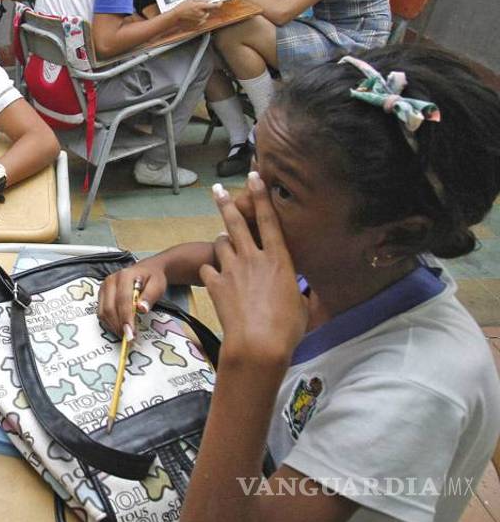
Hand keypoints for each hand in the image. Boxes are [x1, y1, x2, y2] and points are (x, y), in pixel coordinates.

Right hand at [98, 258, 168, 336]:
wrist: (146, 270)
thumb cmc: (152, 278)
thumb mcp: (158, 285)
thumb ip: (150, 296)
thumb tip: (141, 309)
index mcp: (124, 276)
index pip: (122, 300)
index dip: (126, 318)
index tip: (130, 333)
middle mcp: (110, 281)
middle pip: (109, 308)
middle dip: (118, 326)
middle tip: (129, 338)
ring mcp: (104, 288)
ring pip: (103, 312)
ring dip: (113, 326)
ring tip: (126, 334)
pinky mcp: (101, 295)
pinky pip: (101, 313)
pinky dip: (110, 323)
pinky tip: (120, 328)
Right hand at [168, 0, 218, 28]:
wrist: (176, 16)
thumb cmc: (182, 7)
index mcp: (200, 6)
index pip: (214, 6)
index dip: (218, 4)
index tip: (220, 2)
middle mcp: (201, 13)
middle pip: (209, 10)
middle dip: (205, 8)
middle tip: (198, 6)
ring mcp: (200, 19)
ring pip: (205, 15)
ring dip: (202, 12)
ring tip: (193, 11)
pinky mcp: (198, 23)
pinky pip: (202, 20)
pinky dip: (199, 17)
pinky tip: (193, 15)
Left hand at [199, 175, 306, 366]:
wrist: (258, 344)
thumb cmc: (287, 328)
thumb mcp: (305, 308)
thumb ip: (304, 295)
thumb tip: (313, 296)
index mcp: (279, 260)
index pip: (269, 221)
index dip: (261, 197)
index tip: (254, 177)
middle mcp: (253, 259)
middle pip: (236, 223)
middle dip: (226, 203)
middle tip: (217, 190)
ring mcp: (231, 270)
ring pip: (220, 244)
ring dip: (221, 241)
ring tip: (223, 241)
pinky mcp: (215, 285)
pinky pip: (208, 270)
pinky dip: (211, 270)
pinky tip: (214, 276)